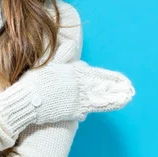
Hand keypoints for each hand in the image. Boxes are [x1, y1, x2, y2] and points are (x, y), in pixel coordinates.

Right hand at [12, 60, 134, 123]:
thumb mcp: (48, 63)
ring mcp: (78, 100)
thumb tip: (70, 43)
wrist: (28, 100)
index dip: (110, 77)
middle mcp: (80, 86)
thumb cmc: (34, 81)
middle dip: (117, 88)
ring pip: (100, 100)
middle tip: (130, 90)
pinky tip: (87, 112)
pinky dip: (85, 111)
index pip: (97, 73)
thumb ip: (61, 55)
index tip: (123, 79)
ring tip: (125, 100)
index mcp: (74, 72)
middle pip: (102, 87)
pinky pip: (83, 112)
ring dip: (113, 100)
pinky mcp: (72, 113)